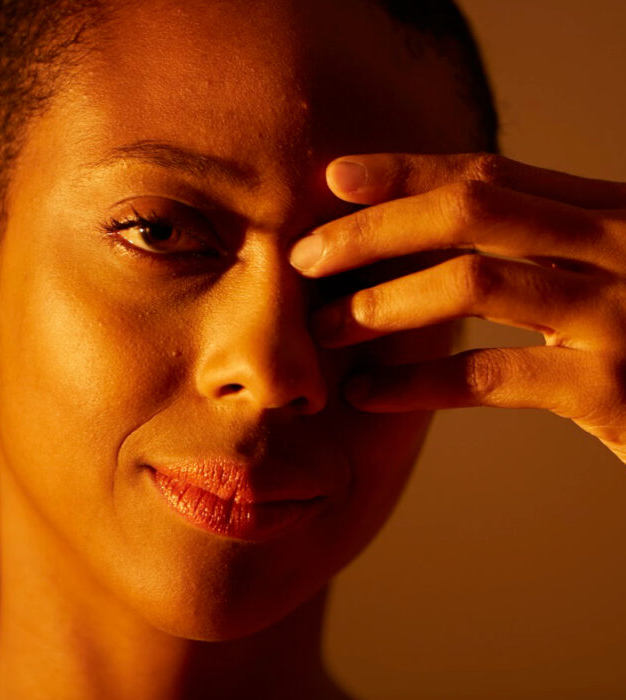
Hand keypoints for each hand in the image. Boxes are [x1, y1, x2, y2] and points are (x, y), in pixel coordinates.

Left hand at [289, 152, 625, 464]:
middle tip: (304, 258)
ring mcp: (621, 313)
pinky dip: (417, 385)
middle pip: (471, 211)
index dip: (406, 171)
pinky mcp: (616, 389)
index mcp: (610, 210)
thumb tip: (430, 248)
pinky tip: (367, 395)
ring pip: (475, 284)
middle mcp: (620, 243)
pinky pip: (490, 376)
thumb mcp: (603, 275)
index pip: (492, 172)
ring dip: (383, 305)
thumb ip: (540, 251)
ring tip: (325, 329)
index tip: (334, 178)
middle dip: (374, 231)